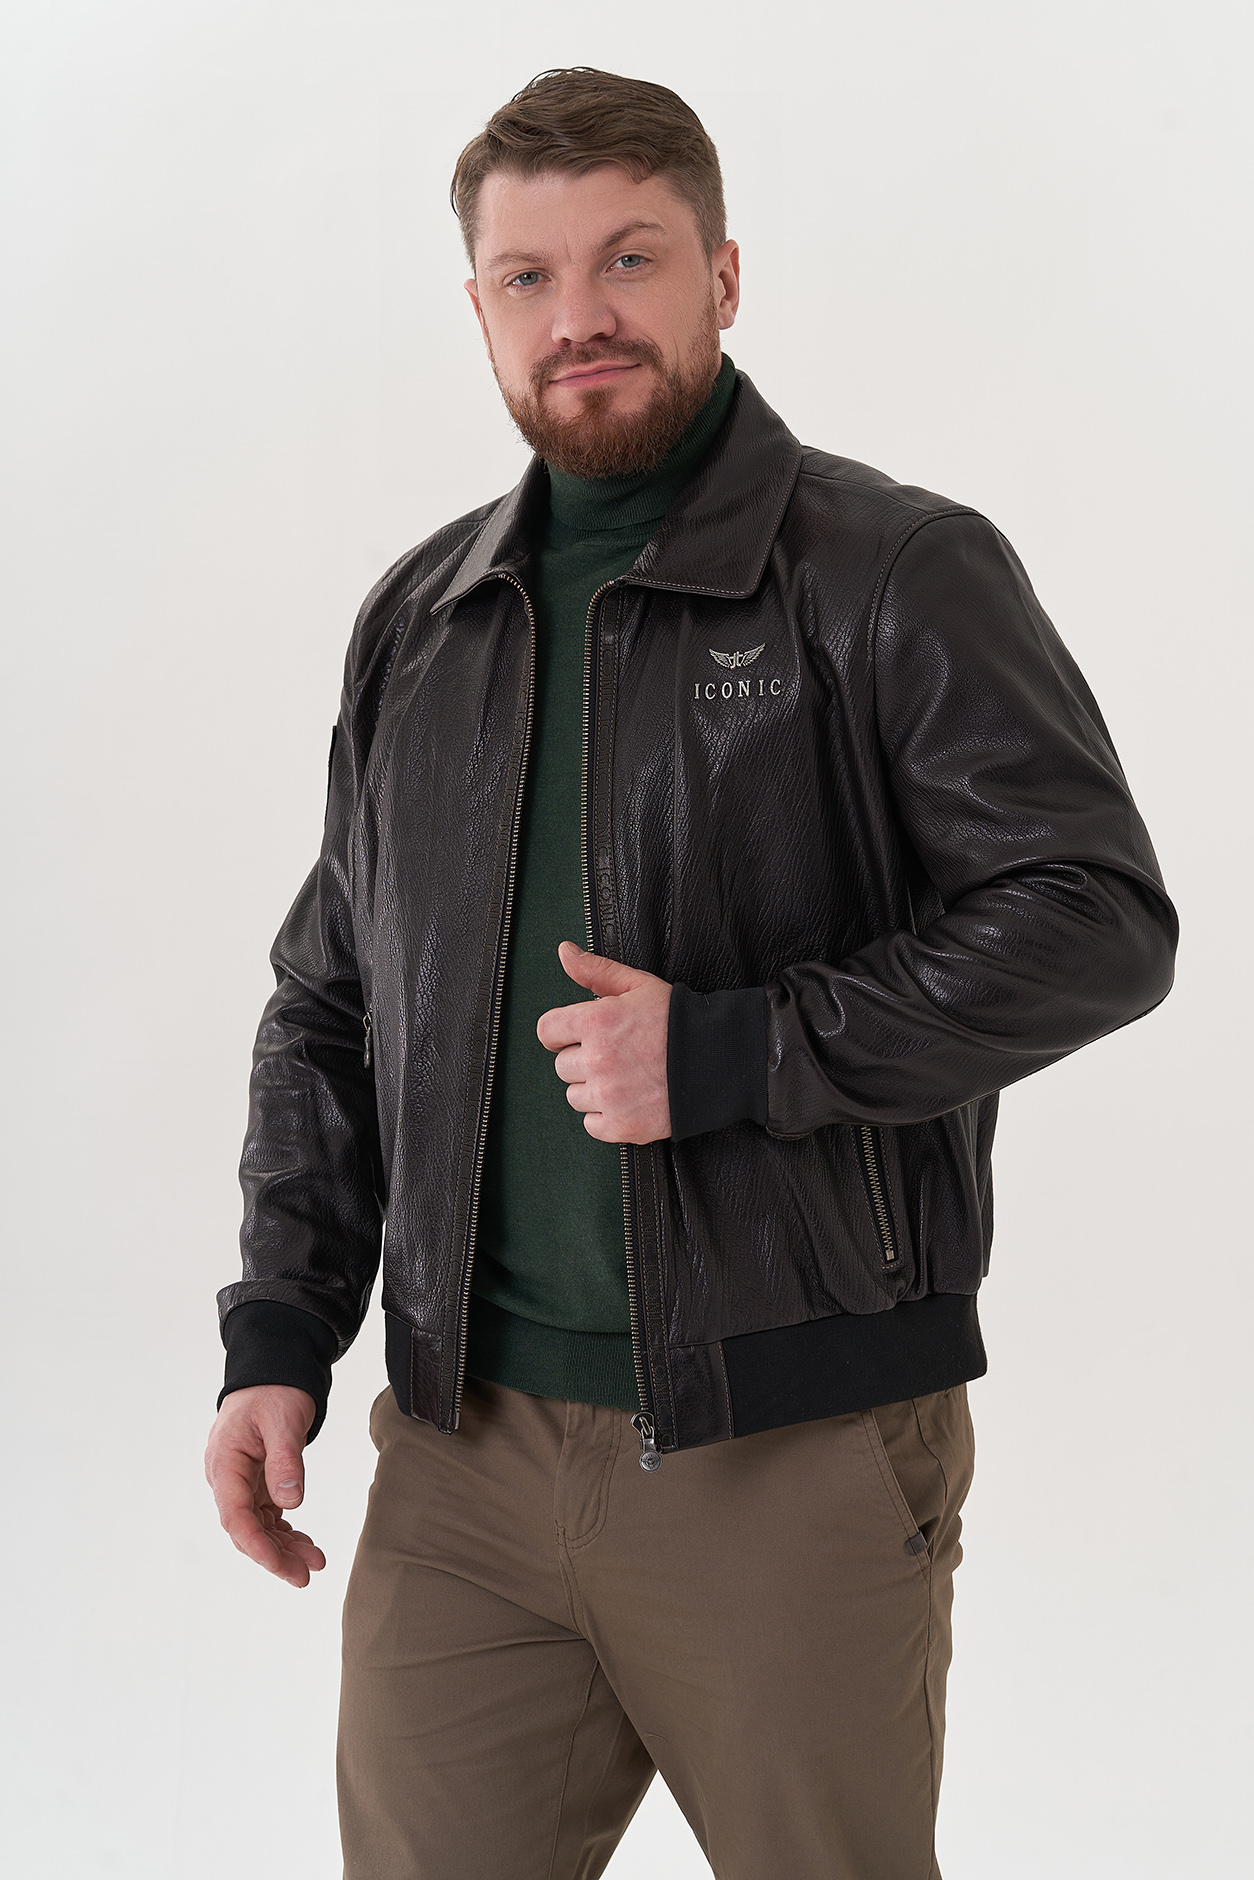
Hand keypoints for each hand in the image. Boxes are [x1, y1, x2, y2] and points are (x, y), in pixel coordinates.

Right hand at [204, 1385, 325, 1587]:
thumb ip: (285, 1461)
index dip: (256, 1545)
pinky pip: (267, 1515)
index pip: (235, 1515)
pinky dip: (285, 1531)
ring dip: (283, 1547)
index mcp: (225, 1464)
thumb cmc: (274, 1390)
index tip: (280, 1565)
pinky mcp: (257, 1481)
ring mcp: (241, 1482)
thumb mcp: (283, 1420)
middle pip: (246, 1528)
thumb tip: (290, 1504)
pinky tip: (305, 1544)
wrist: (273, 1370)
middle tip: (306, 1576)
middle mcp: (228, 1478)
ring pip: (258, 1526)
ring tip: (315, 1562)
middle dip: (274, 1555)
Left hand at [536, 941, 671, 1143]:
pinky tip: (630, 1099)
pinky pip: (591, 1124)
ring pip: (575, 1096)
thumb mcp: (639, 985)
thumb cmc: (678, 1021)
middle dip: (584, 1060)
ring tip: (626, 1077)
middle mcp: (598, 1059)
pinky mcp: (622, 1126)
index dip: (562, 1032)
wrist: (721, 1060)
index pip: (547, 1031)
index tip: (578, 1036)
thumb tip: (564, 952)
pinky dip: (607, 1116)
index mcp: (596, 1021)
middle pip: (562, 1065)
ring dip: (594, 1090)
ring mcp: (609, 1096)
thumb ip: (596, 970)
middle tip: (618, 1055)